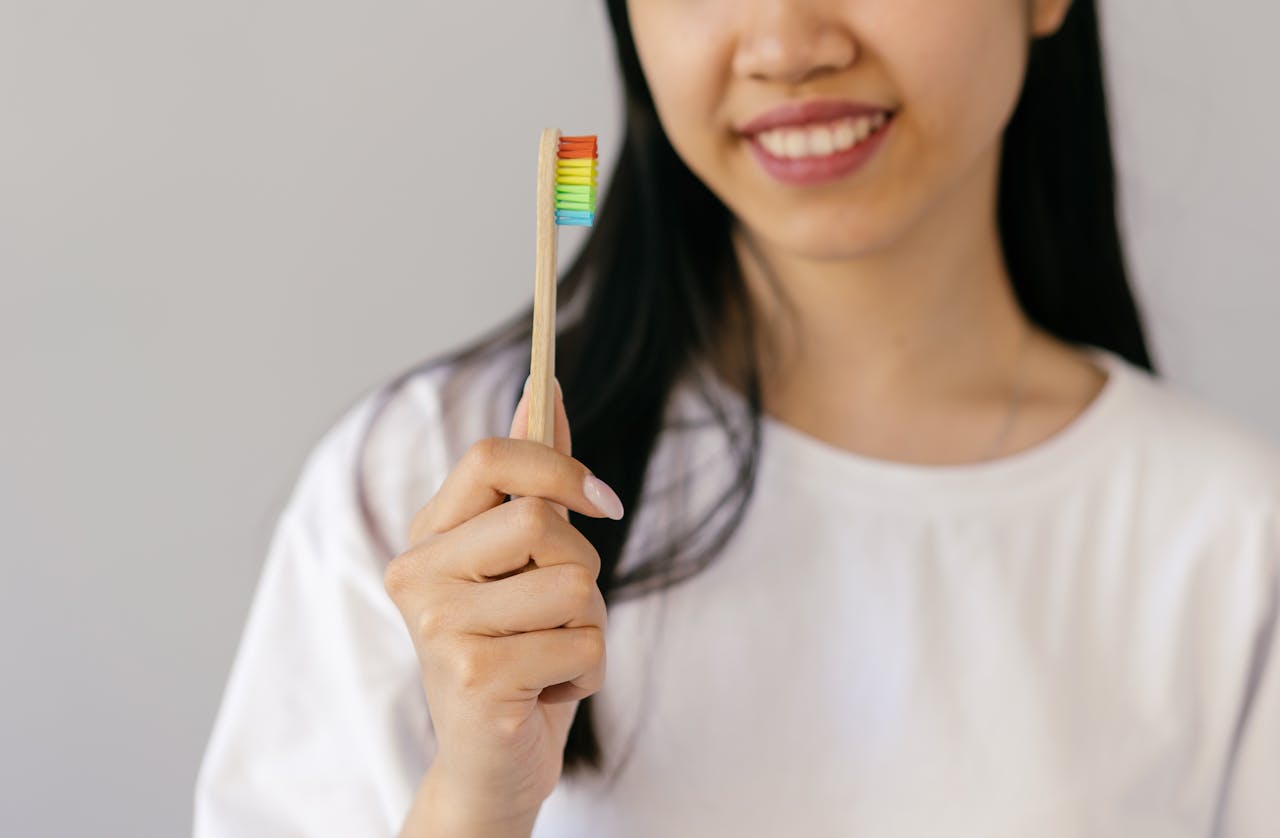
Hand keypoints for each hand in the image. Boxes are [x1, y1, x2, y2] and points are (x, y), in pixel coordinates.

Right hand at [384, 378, 621, 823]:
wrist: (489, 765)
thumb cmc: (515, 653)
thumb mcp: (524, 562)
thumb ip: (531, 476)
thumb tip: (544, 385)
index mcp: (429, 536)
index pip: (492, 456)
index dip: (562, 467)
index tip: (604, 503)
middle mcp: (418, 575)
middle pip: (539, 519)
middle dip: (582, 565)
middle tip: (559, 611)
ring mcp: (438, 628)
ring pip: (572, 585)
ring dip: (588, 626)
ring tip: (549, 656)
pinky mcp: (472, 678)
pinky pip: (582, 646)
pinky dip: (587, 674)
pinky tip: (546, 694)